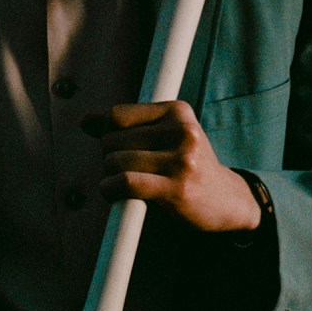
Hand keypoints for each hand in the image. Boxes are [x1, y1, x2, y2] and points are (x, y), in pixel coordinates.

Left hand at [83, 101, 262, 233]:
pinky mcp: (177, 188)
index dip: (107, 134)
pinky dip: (109, 189)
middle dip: (108, 158)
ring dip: (108, 176)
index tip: (118, 149)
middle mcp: (182, 130)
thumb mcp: (163, 136)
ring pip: (115, 161)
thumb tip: (85, 121)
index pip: (117, 115)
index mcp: (177, 111)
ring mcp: (181, 159)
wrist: (226, 199)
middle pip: (112, 140)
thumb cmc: (187, 165)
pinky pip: (124, 182)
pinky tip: (114, 194)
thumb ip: (125, 126)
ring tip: (121, 184)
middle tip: (125, 170)